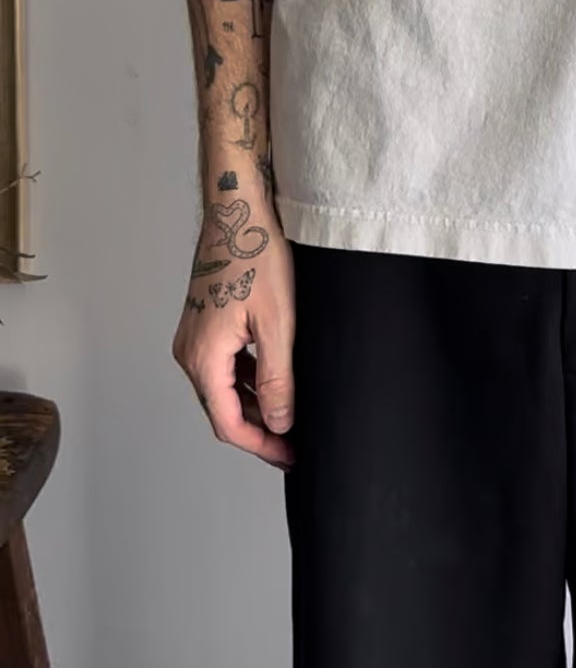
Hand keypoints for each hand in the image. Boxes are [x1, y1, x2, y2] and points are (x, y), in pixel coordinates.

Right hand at [172, 197, 295, 469]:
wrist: (237, 211)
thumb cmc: (258, 256)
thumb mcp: (278, 324)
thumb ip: (278, 380)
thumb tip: (280, 424)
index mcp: (203, 359)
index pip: (228, 424)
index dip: (261, 445)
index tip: (290, 456)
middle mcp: (189, 353)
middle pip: (223, 410)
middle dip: (259, 430)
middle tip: (294, 443)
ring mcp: (193, 338)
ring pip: (224, 388)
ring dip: (255, 405)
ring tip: (290, 415)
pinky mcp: (203, 325)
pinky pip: (224, 366)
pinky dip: (248, 380)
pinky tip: (275, 381)